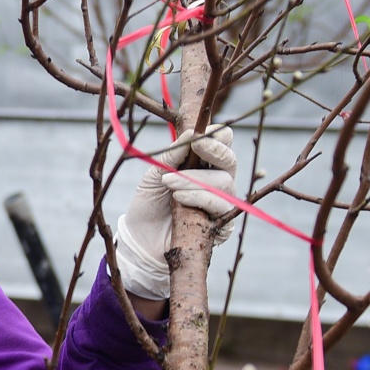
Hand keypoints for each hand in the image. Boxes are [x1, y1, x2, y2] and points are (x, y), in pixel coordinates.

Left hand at [114, 125, 238, 304]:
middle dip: (214, 150)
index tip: (202, 132)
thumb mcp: (155, 174)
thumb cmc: (150, 203)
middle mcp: (217, 182)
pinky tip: (179, 199)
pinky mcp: (222, 225)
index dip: (217, 136)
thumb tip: (192, 133)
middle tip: (197, 145)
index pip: (223, 143)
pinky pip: (220, 206)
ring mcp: (222, 203)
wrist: (140, 237)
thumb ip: (173, 155)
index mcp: (204, 165)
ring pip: (224, 183)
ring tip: (169, 183)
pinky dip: (199, 198)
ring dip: (195, 179)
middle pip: (230, 161)